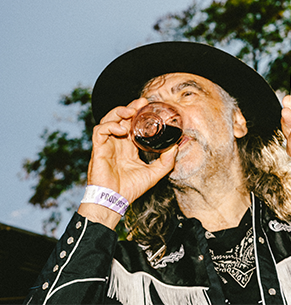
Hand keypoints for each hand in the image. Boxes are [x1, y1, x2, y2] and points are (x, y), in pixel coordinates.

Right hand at [78, 98, 177, 227]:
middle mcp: (117, 143)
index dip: (138, 113)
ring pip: (108, 120)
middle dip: (129, 107)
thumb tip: (177, 147)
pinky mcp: (98, 150)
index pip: (131, 124)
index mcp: (128, 147)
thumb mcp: (155, 173)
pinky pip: (100, 131)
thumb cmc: (131, 189)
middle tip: (141, 103)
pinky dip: (110, 126)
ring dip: (119, 112)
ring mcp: (107, 145)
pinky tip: (122, 130)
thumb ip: (166, 161)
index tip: (147, 105)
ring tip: (131, 112)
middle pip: (119, 118)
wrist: (115, 201)